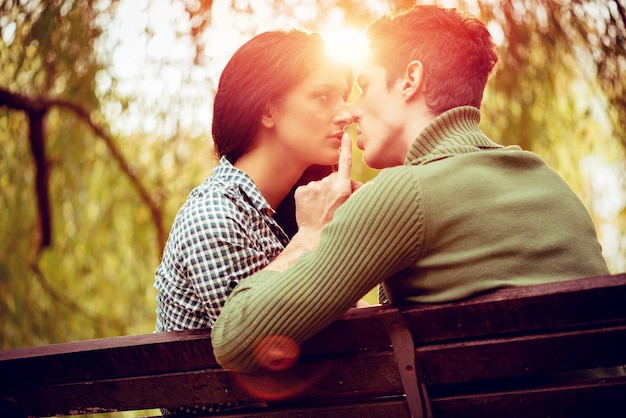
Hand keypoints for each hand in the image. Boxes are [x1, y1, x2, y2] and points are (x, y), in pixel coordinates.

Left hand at [264, 133, 356, 271]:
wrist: (313, 237)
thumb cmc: (336, 224)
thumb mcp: (351, 209)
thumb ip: (362, 194)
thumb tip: (376, 184)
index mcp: (341, 187)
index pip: (345, 162)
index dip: (346, 147)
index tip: (345, 134)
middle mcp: (327, 184)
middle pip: (334, 177)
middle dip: (337, 186)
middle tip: (337, 203)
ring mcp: (312, 187)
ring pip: (321, 184)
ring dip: (323, 192)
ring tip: (323, 208)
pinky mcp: (300, 191)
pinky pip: (308, 188)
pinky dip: (310, 195)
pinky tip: (312, 207)